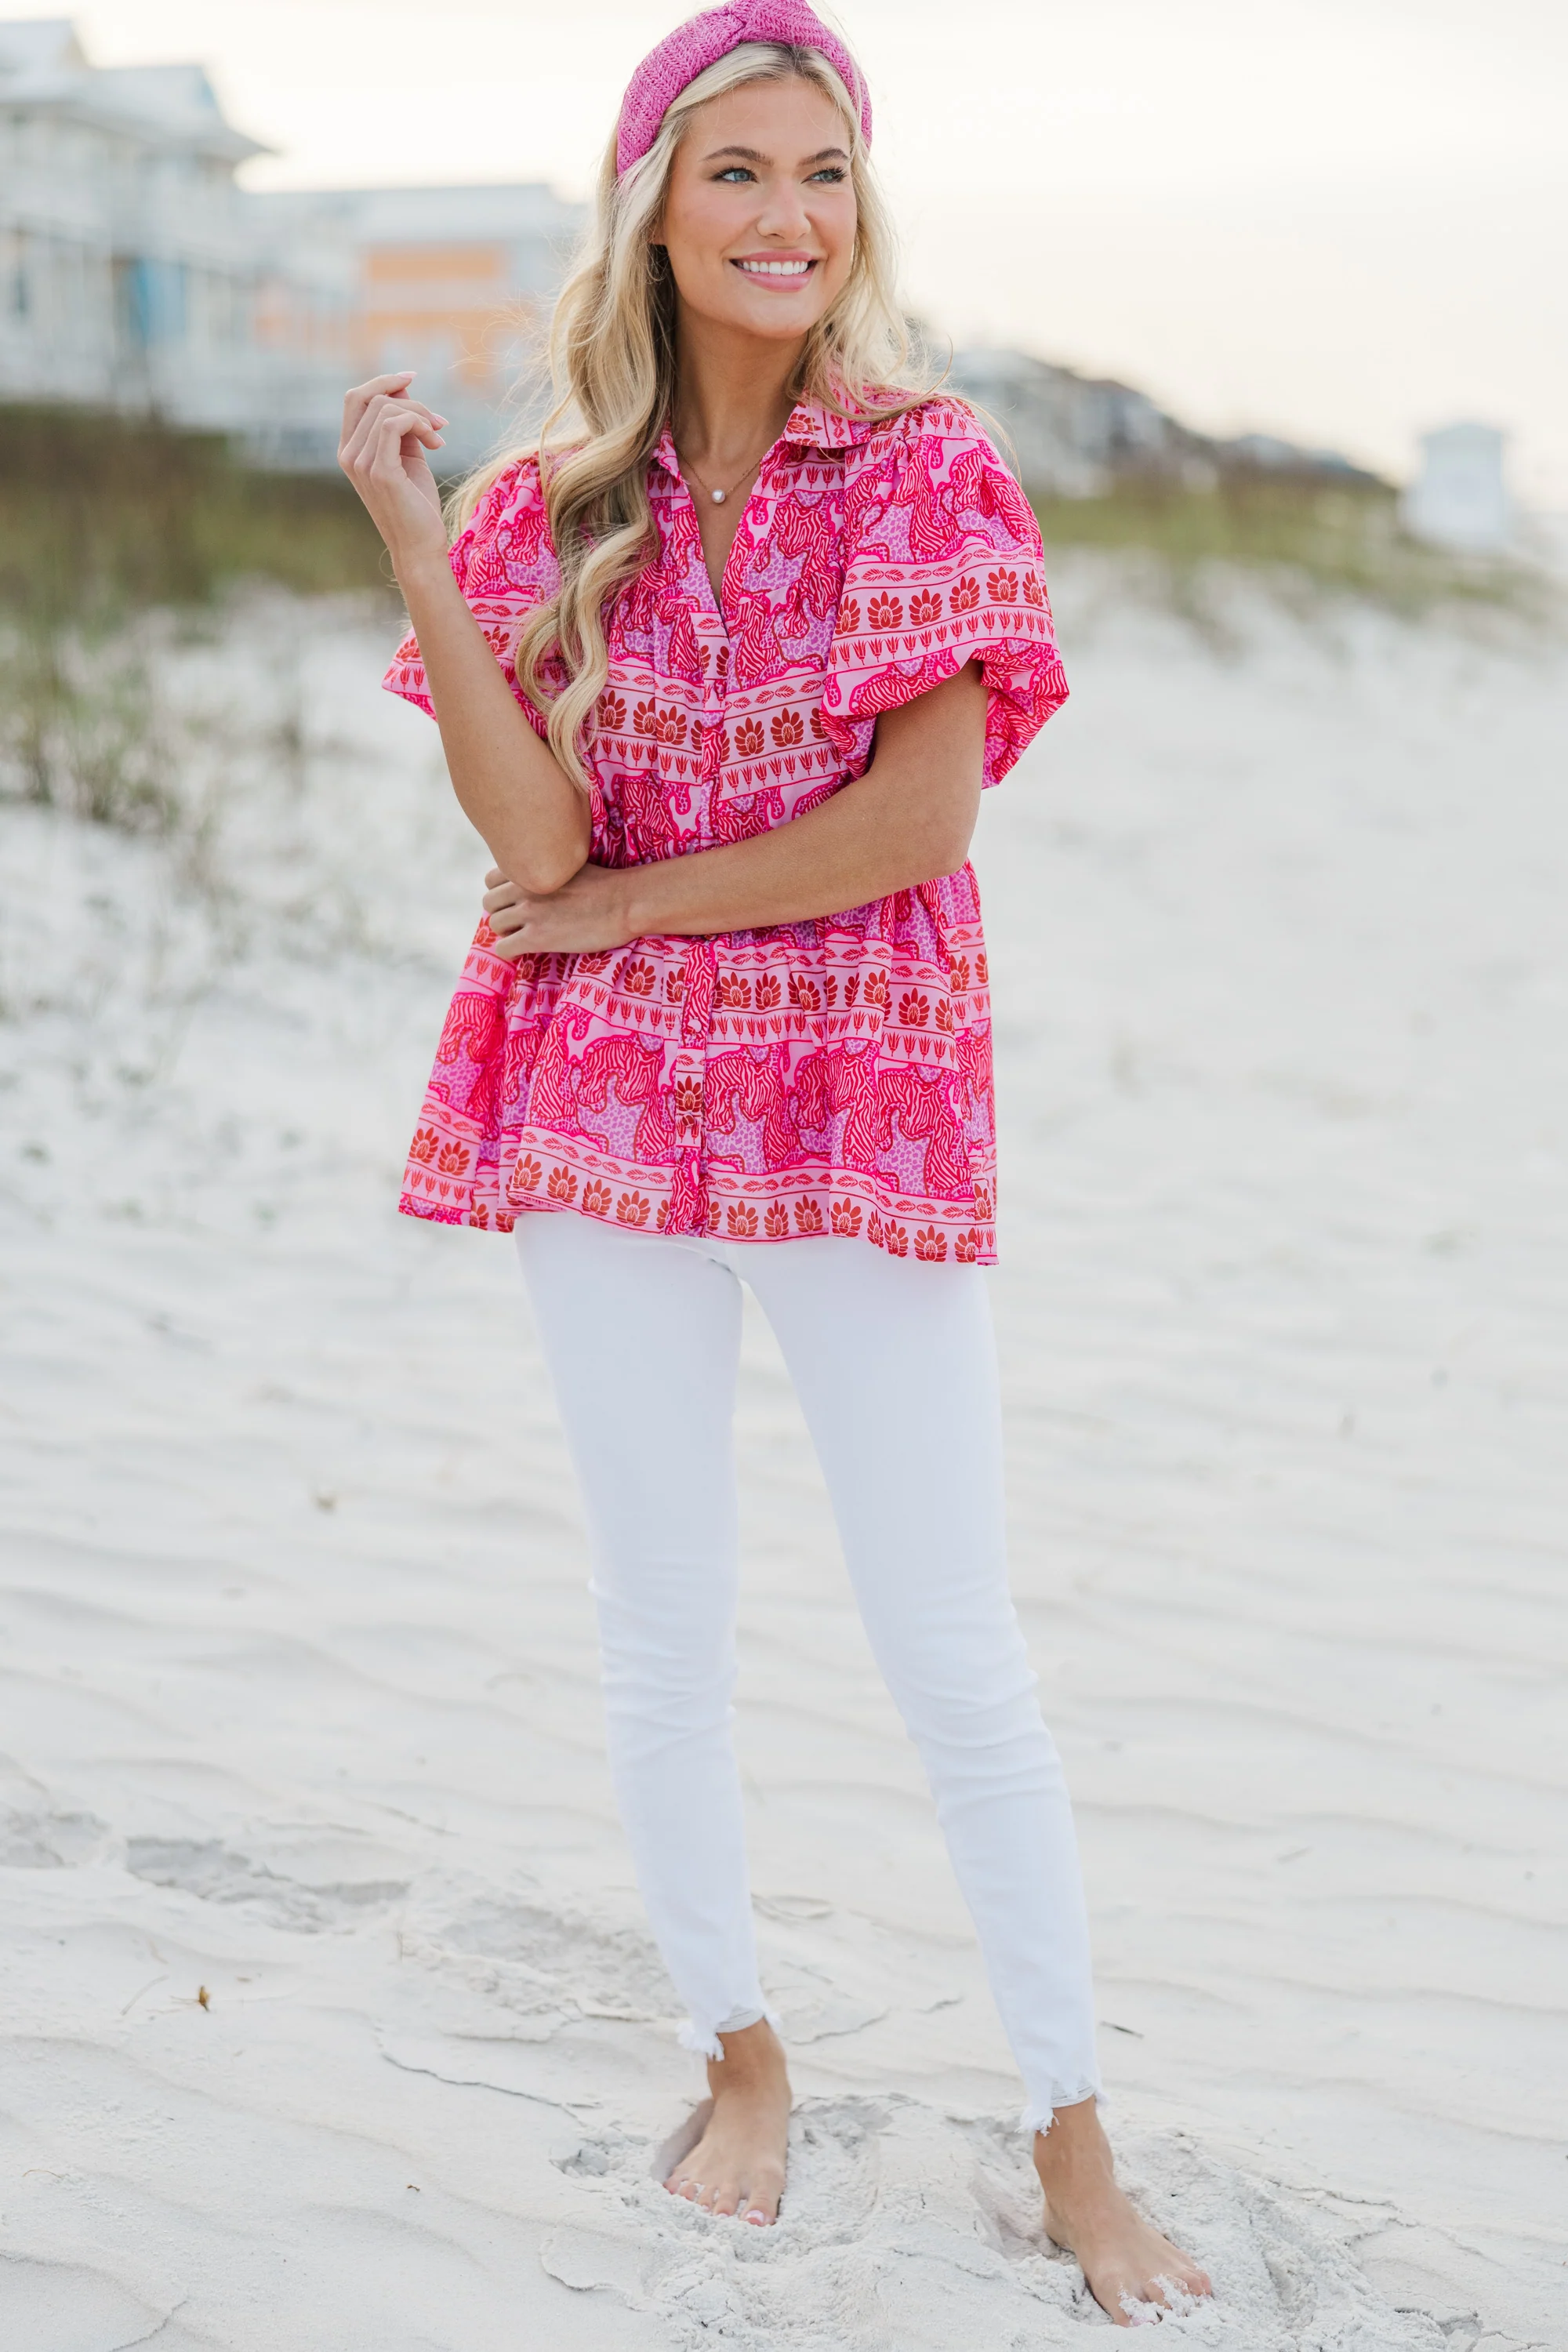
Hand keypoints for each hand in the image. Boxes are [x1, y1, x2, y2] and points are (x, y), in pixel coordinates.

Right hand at [338, 372, 448, 575]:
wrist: (421, 545)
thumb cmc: (416, 504)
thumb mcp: (407, 455)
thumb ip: (401, 424)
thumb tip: (403, 388)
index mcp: (350, 449)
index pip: (355, 398)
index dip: (383, 381)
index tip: (412, 377)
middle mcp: (348, 454)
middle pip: (370, 397)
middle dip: (409, 399)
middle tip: (437, 421)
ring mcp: (360, 463)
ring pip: (387, 408)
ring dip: (421, 416)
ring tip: (439, 438)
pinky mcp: (379, 471)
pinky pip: (393, 424)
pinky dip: (418, 424)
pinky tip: (436, 443)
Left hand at [481, 863, 637, 958]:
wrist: (626, 902)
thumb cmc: (607, 884)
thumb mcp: (570, 863)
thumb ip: (547, 868)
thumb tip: (538, 877)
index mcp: (531, 868)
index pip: (491, 880)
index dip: (501, 894)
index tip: (516, 903)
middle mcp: (524, 887)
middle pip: (489, 904)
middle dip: (502, 914)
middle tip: (520, 923)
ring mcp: (529, 912)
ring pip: (495, 925)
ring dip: (507, 934)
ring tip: (526, 938)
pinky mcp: (537, 937)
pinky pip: (503, 949)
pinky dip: (511, 953)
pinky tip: (526, 952)